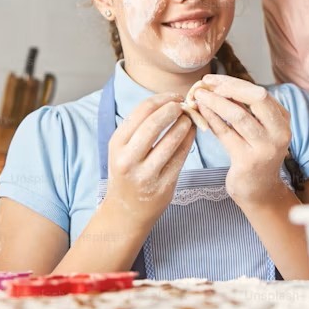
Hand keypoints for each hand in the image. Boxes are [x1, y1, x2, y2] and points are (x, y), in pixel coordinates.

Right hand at [105, 93, 194, 220]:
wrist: (125, 212)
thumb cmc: (127, 173)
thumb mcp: (122, 149)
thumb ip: (140, 127)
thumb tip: (169, 102)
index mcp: (116, 144)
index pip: (141, 111)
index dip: (162, 99)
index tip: (175, 97)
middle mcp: (128, 159)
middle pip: (154, 124)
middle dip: (173, 109)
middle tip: (184, 106)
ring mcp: (145, 175)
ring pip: (171, 141)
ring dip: (185, 125)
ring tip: (190, 119)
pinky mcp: (162, 187)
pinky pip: (181, 158)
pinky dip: (189, 141)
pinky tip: (192, 134)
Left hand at [193, 74, 291, 203]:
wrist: (258, 191)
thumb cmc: (255, 155)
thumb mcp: (259, 130)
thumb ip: (247, 110)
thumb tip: (216, 85)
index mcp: (283, 120)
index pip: (260, 93)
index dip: (235, 83)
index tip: (214, 79)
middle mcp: (279, 133)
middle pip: (256, 98)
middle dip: (228, 87)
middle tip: (206, 84)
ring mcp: (265, 148)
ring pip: (239, 115)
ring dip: (216, 102)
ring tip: (199, 95)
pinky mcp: (248, 161)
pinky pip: (226, 133)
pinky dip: (211, 119)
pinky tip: (201, 111)